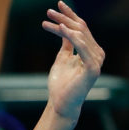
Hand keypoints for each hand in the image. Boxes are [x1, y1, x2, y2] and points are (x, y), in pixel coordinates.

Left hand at [41, 1, 103, 121]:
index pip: (81, 28)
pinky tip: (62, 28)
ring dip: (65, 25)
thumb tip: (64, 29)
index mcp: (91, 50)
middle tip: (49, 10)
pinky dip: (73, 36)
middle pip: (81, 29)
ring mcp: (96, 60)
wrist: (60, 103)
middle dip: (65, 17)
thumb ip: (66, 44)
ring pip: (81, 36)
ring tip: (51, 18)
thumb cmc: (60, 83)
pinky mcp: (92, 68)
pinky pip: (83, 48)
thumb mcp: (62, 58)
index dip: (69, 15)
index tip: (57, 5)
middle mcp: (97, 53)